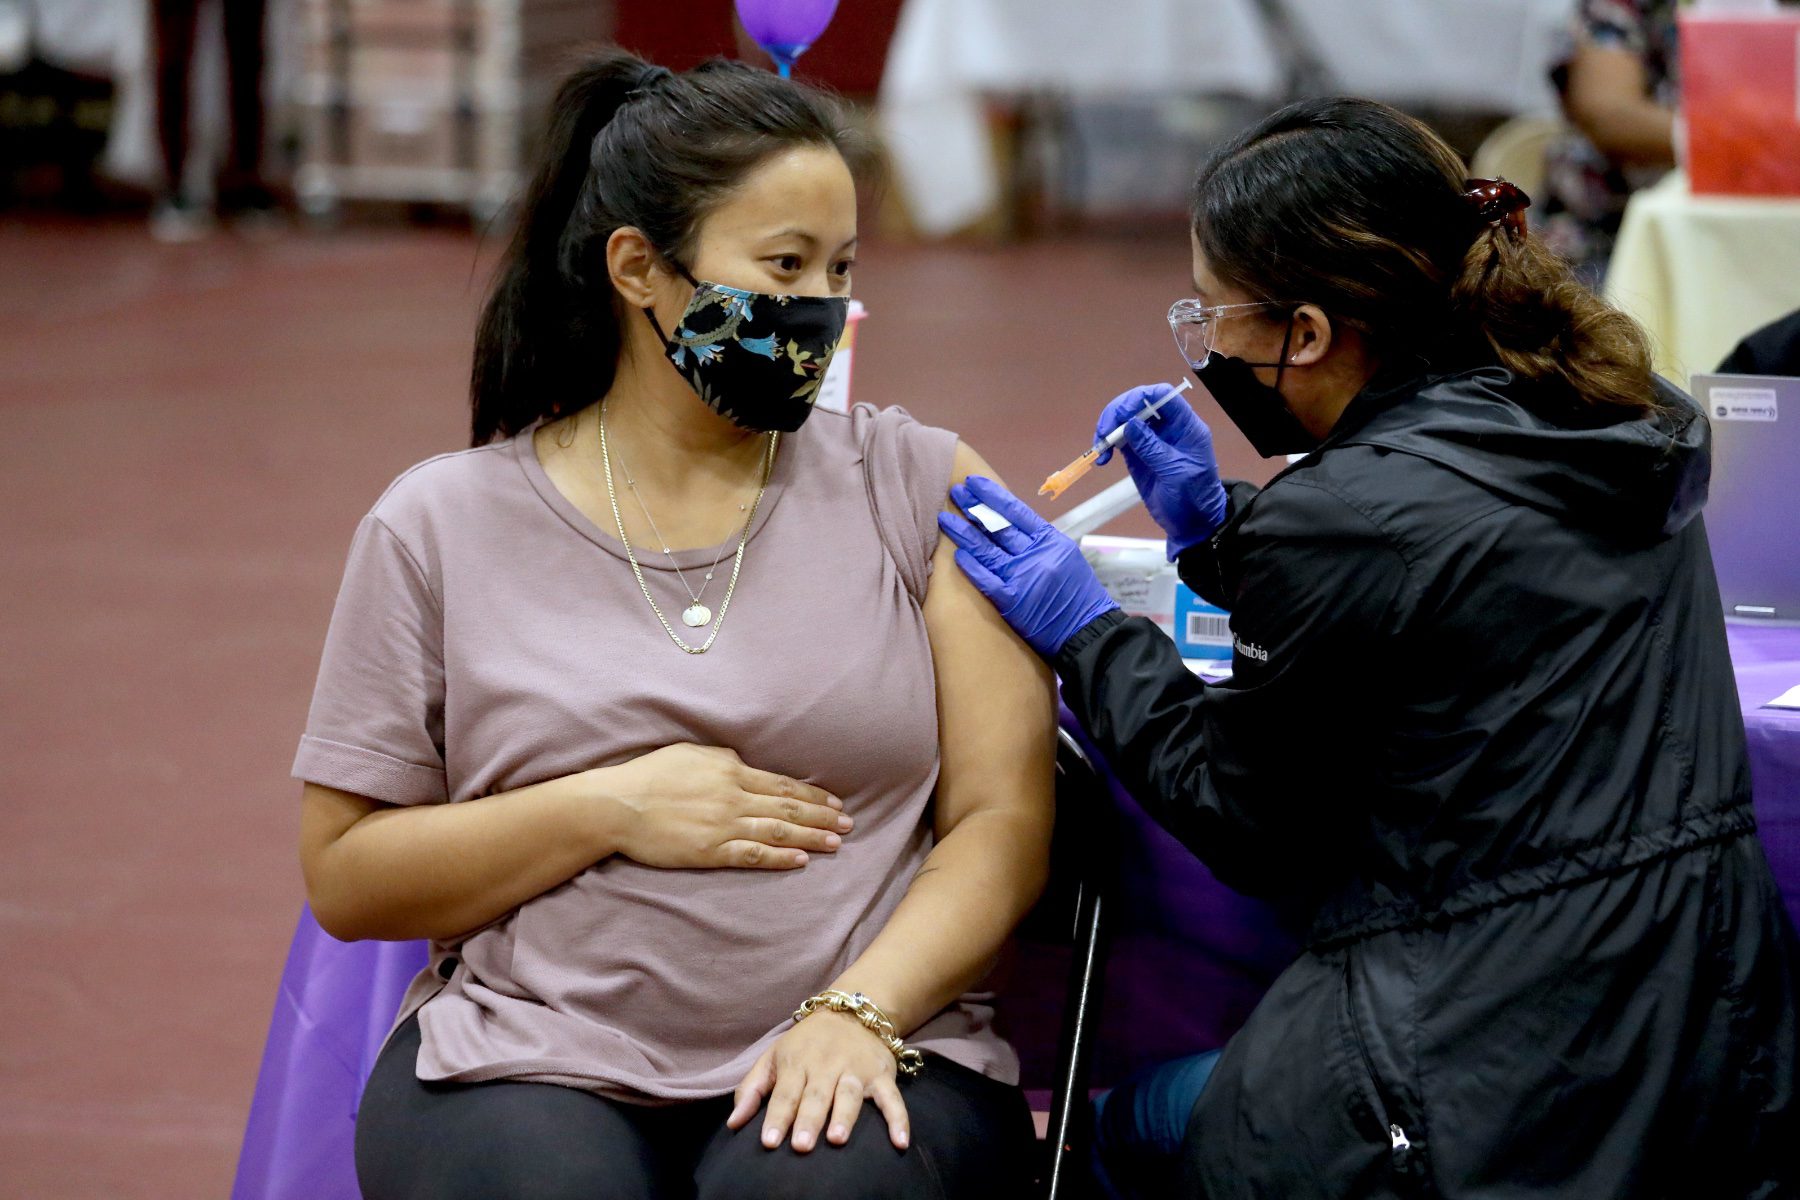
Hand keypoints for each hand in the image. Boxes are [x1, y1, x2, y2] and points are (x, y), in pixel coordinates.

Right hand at [598, 744, 850, 870]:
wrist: (617, 805)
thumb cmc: (649, 775)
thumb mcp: (690, 754)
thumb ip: (723, 760)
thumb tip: (744, 765)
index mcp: (730, 770)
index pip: (782, 784)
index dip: (812, 795)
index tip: (835, 803)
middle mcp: (733, 796)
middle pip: (788, 807)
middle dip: (822, 817)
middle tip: (850, 825)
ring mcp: (723, 825)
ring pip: (778, 831)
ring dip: (811, 837)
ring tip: (837, 843)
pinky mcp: (710, 851)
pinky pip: (753, 855)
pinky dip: (780, 858)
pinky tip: (802, 861)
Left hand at [727, 1009, 909, 1152]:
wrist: (853, 1009)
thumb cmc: (806, 1043)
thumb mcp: (774, 1057)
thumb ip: (752, 1090)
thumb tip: (733, 1124)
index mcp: (797, 1063)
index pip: (785, 1093)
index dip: (776, 1117)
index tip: (768, 1142)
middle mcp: (826, 1065)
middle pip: (816, 1095)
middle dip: (809, 1120)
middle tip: (801, 1146)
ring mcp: (856, 1069)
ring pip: (850, 1093)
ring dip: (845, 1115)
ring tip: (837, 1139)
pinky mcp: (882, 1074)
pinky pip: (892, 1098)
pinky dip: (898, 1119)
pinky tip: (900, 1143)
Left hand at [937, 476, 1118, 658]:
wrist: (1088, 631)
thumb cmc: (1077, 594)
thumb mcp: (1065, 556)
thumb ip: (1039, 540)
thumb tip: (1008, 523)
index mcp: (1051, 540)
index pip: (1016, 511)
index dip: (992, 495)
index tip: (973, 483)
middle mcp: (1036, 555)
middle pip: (998, 526)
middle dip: (974, 508)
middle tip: (955, 493)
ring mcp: (1023, 578)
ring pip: (986, 550)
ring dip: (963, 533)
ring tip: (945, 519)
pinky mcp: (1013, 602)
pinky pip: (986, 580)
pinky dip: (971, 567)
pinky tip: (956, 555)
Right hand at [1094, 383, 1227, 557]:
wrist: (1192, 524)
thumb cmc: (1193, 498)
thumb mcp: (1175, 473)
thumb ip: (1153, 448)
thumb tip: (1129, 423)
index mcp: (1185, 426)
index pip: (1163, 396)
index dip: (1140, 397)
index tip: (1121, 414)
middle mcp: (1167, 428)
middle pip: (1139, 403)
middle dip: (1117, 412)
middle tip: (1104, 432)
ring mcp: (1151, 440)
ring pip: (1125, 419)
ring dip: (1108, 428)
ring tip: (1100, 448)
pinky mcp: (1138, 454)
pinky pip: (1119, 439)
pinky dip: (1107, 445)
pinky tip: (1102, 458)